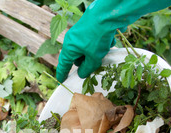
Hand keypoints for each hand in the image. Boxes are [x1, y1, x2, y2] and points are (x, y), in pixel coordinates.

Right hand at [56, 0, 170, 82]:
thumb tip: (82, 73)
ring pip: (87, 49)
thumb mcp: (93, 58)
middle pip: (77, 57)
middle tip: (94, 65)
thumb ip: (87, 68)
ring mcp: (81, 33)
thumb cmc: (97, 36)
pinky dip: (101, 44)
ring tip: (104, 50)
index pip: (64, 64)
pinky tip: (109, 40)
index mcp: (70, 48)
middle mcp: (73, 40)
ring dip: (96, 53)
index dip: (63, 73)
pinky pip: (94, 41)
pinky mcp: (90, 28)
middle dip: (85, 62)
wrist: (107, 14)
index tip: (61, 80)